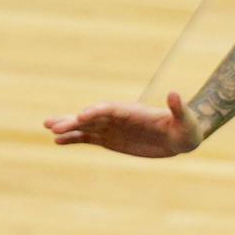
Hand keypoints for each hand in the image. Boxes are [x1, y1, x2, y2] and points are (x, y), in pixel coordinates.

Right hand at [43, 91, 205, 157]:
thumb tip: (175, 93)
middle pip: (92, 116)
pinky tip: (58, 141)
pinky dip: (74, 139)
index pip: (110, 109)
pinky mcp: (111, 139)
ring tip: (48, 128)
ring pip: (86, 126)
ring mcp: (113, 128)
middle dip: (74, 120)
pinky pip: (88, 138)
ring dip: (68, 127)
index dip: (95, 112)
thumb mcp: (185, 120)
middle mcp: (119, 117)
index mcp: (134, 111)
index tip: (80, 117)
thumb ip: (178, 108)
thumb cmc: (186, 128)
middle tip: (52, 125)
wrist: (182, 137)